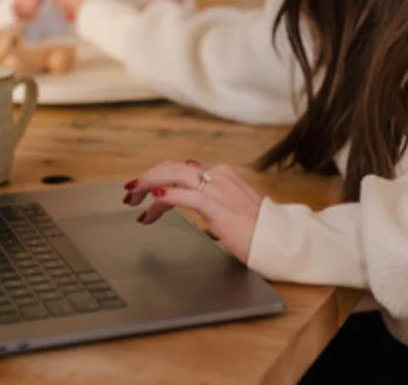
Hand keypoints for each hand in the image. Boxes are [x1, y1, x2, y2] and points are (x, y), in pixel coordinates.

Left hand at [122, 160, 262, 263]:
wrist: (277, 238)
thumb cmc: (257, 228)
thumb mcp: (232, 207)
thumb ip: (211, 198)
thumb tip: (187, 195)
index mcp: (223, 174)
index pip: (182, 169)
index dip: (159, 178)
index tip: (146, 192)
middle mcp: (219, 176)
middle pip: (173, 168)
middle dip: (148, 179)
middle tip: (130, 193)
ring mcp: (218, 189)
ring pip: (173, 176)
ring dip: (148, 185)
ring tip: (133, 197)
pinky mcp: (216, 206)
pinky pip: (185, 196)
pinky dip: (165, 196)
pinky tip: (153, 200)